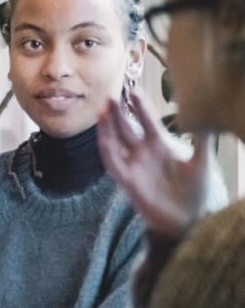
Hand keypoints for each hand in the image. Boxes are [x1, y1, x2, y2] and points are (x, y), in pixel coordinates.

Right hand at [97, 94, 212, 238]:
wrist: (190, 218)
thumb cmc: (197, 190)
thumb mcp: (202, 162)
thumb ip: (202, 141)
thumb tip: (203, 117)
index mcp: (160, 144)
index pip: (146, 121)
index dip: (140, 106)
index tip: (134, 89)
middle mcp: (143, 153)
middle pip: (126, 127)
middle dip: (118, 111)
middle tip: (110, 92)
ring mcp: (134, 165)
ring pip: (115, 142)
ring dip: (108, 127)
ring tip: (103, 110)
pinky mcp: (128, 181)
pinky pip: (113, 164)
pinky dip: (107, 150)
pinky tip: (103, 137)